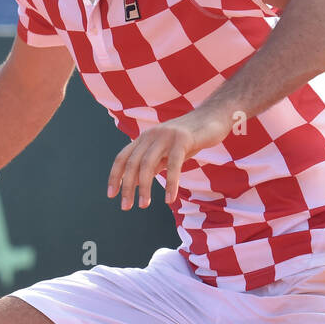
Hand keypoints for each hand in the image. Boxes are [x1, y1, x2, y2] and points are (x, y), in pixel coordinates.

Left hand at [107, 110, 230, 209]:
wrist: (213, 117)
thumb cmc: (189, 138)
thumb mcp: (167, 152)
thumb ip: (154, 164)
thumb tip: (137, 183)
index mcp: (144, 138)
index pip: (122, 158)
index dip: (115, 176)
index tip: (111, 195)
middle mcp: (151, 135)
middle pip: (132, 164)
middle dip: (127, 187)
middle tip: (126, 207)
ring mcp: (166, 136)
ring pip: (148, 165)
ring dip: (144, 188)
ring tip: (143, 205)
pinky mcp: (183, 139)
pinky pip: (173, 165)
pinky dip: (170, 184)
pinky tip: (169, 199)